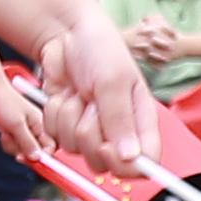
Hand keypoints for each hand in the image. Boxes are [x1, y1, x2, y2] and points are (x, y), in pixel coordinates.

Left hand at [17, 2, 152, 179]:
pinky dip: (55, 117)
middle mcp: (118, 131)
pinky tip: (64, 96)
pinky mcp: (67, 127)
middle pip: (105, 164)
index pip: (145, 163)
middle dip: (90, 135)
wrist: (65, 34)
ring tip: (79, 93)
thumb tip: (131, 158)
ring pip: (77, 150)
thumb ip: (120, 120)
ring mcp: (91, 130)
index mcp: (141, 120)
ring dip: (70, 119)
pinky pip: (56, 139)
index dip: (128, 166)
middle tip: (91, 104)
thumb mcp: (113, 80)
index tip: (109, 148)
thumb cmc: (99, 48)